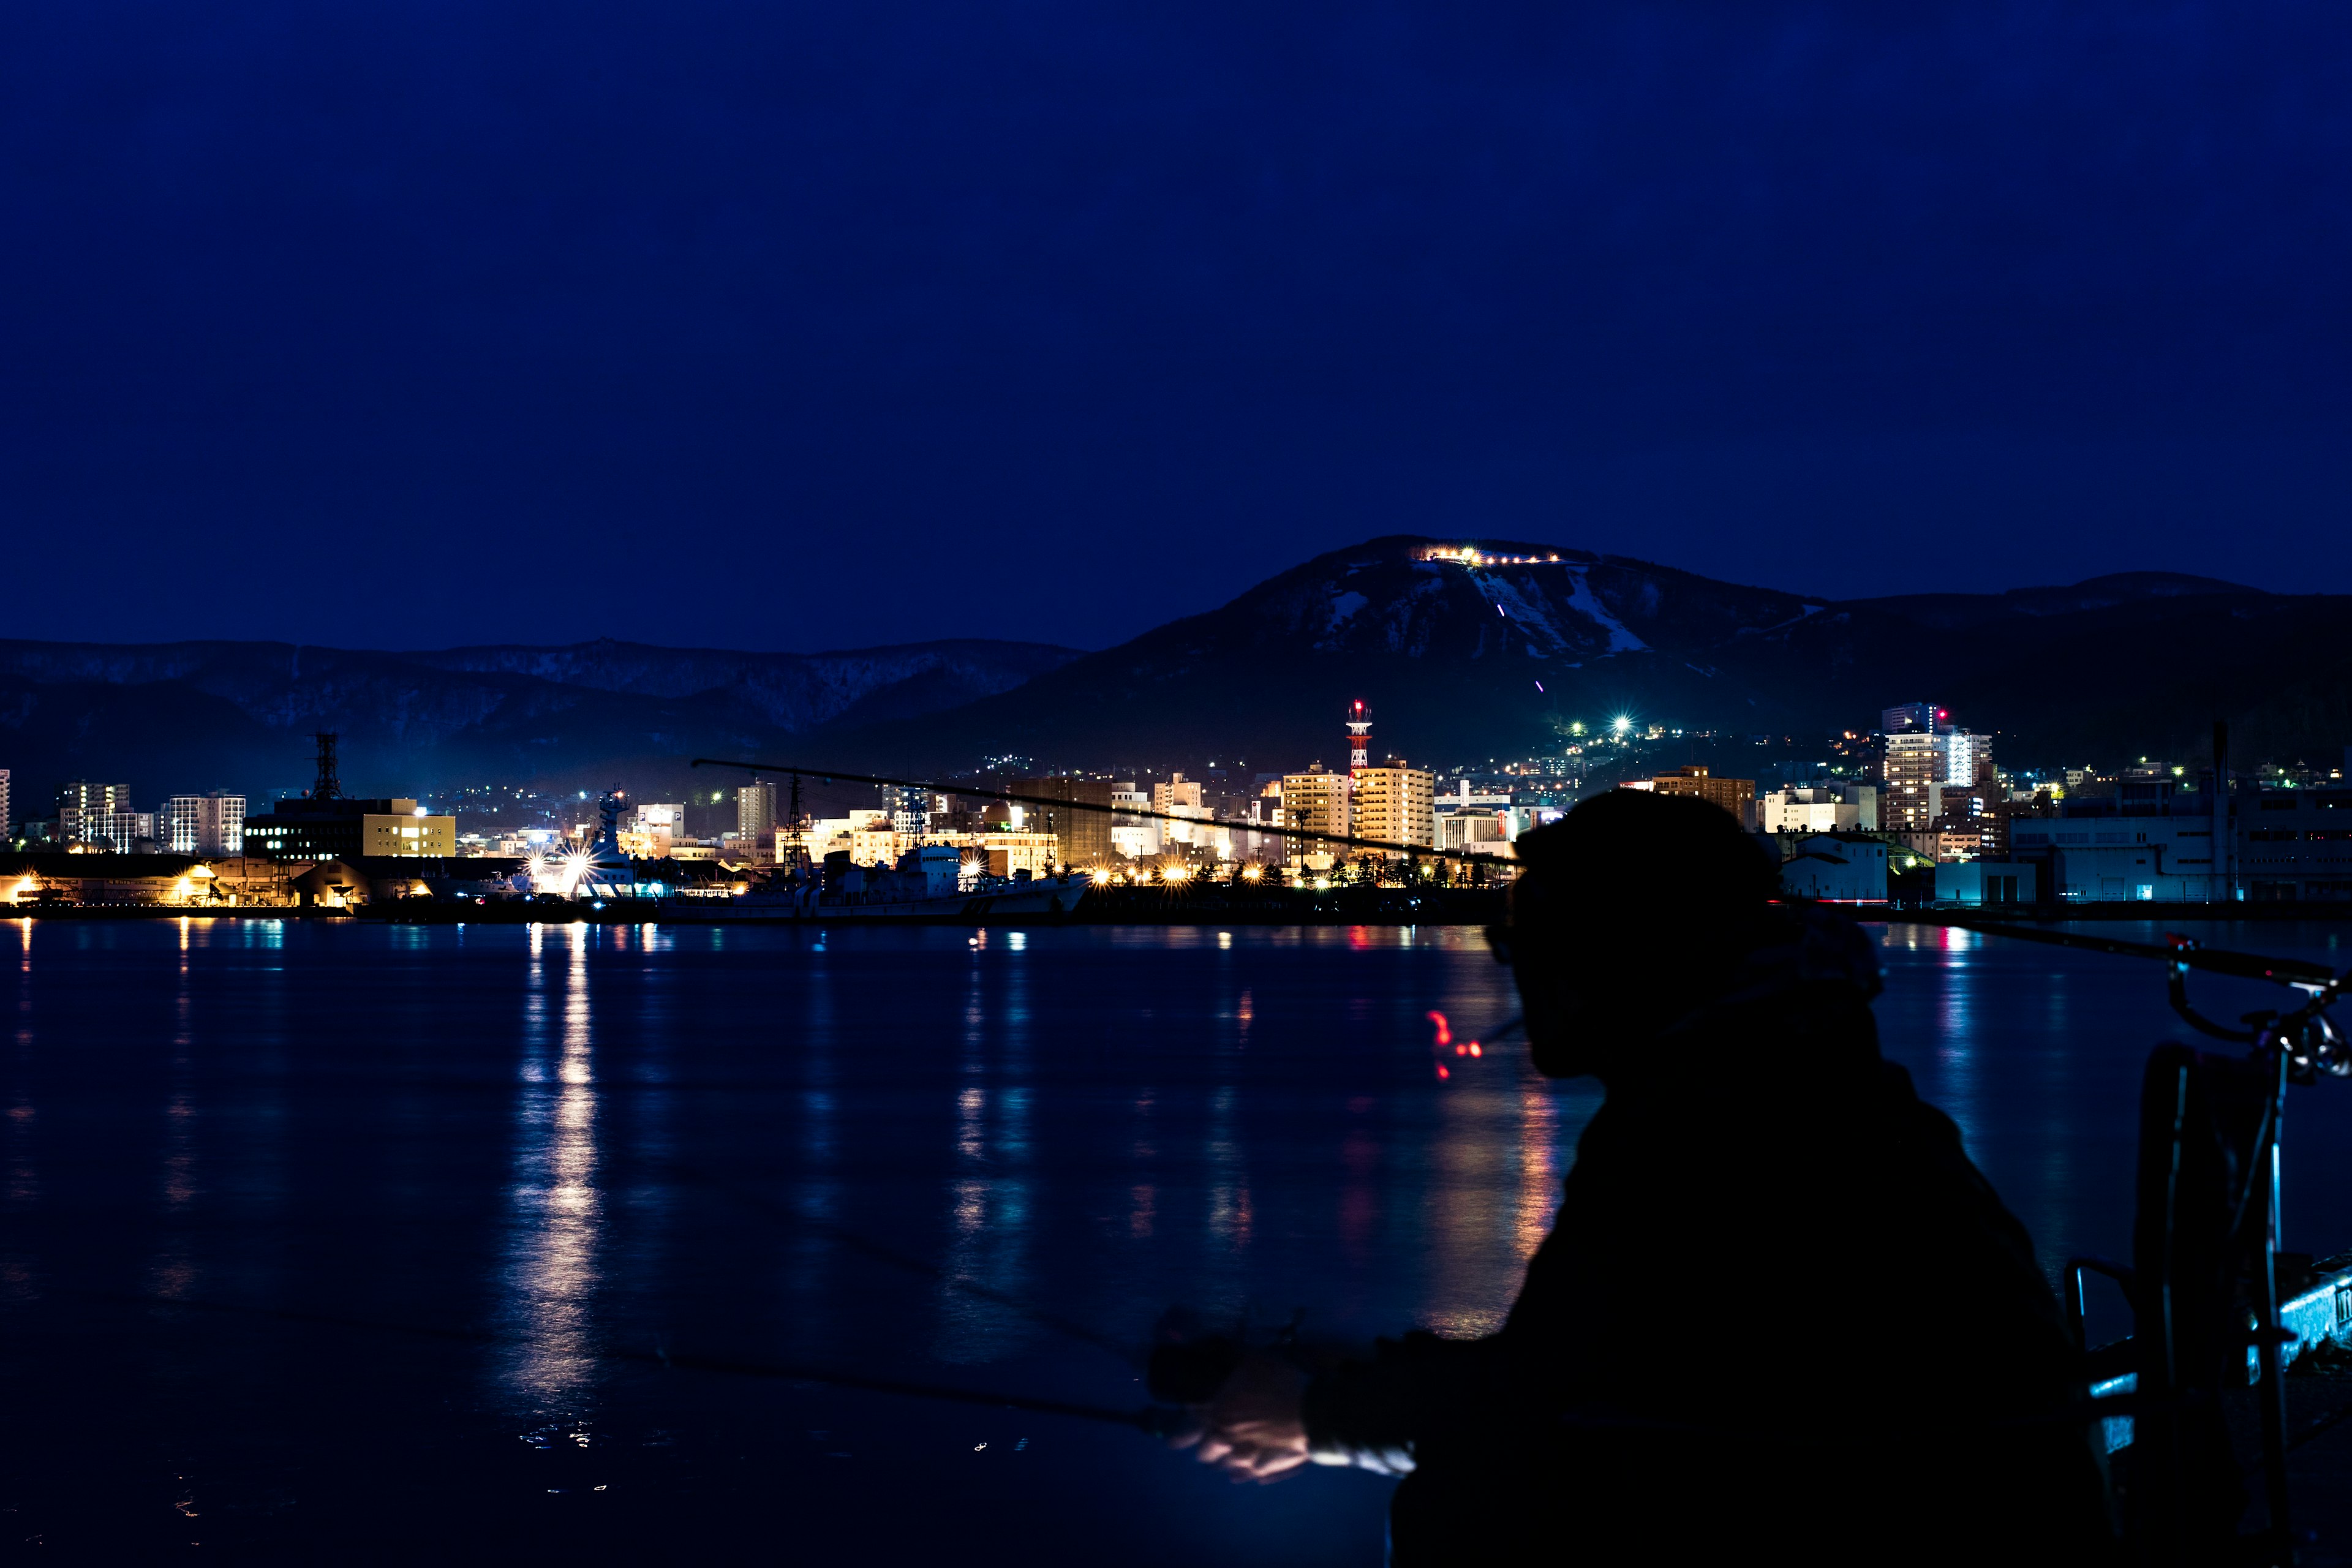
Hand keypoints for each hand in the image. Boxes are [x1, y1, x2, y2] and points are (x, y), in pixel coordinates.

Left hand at [1182, 1352, 1311, 1482]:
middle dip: (1203, 1445)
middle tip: (1207, 1442)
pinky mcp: (1263, 1470)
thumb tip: (1207, 1345)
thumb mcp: (1251, 1359)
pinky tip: (1244, 1470)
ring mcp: (1243, 1459)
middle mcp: (1224, 1440)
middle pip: (1203, 1452)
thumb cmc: (1278, 1382)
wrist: (1311, 1412)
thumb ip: (1226, 1354)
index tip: (1180, 1430)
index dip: (1183, 1427)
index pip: (1188, 1425)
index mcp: (1216, 1413)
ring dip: (1221, 1461)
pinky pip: (1245, 1476)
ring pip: (1223, 1467)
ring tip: (1225, 1456)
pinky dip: (1242, 1473)